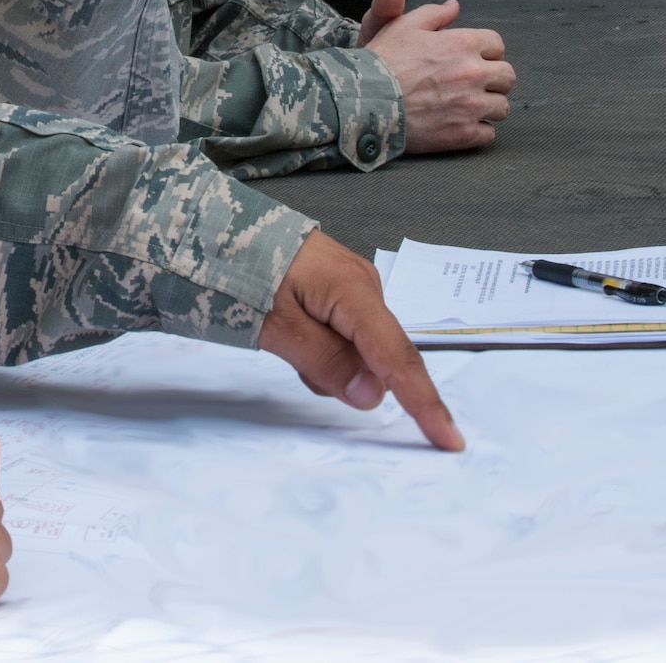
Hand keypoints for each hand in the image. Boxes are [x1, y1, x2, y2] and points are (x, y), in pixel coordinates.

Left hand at [257, 232, 464, 450]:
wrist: (215, 225)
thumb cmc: (239, 269)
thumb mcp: (275, 326)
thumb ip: (325, 362)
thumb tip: (372, 395)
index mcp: (354, 291)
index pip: (397, 357)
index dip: (424, 402)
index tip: (449, 440)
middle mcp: (364, 285)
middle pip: (377, 357)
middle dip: (344, 375)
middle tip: (294, 358)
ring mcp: (352, 285)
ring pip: (357, 349)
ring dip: (326, 359)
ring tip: (283, 336)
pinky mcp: (337, 287)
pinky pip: (343, 333)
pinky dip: (321, 344)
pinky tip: (291, 330)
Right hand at [357, 0, 514, 153]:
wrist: (364, 101)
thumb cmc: (383, 61)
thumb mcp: (403, 26)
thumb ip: (433, 14)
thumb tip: (454, 6)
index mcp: (464, 43)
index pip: (497, 46)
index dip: (485, 53)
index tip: (472, 60)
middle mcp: (474, 73)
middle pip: (507, 77)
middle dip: (493, 80)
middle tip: (473, 85)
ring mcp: (471, 106)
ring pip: (502, 107)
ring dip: (488, 106)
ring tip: (467, 107)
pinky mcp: (463, 133)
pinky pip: (489, 134)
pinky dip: (478, 131)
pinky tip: (460, 125)